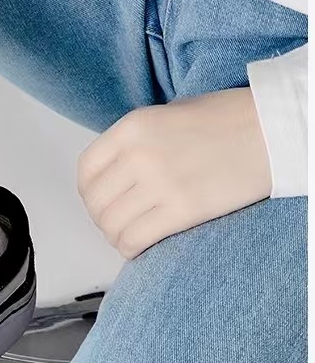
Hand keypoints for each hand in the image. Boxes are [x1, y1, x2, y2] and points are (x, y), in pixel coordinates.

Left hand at [77, 87, 272, 259]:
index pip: (87, 169)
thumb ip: (138, 139)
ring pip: (112, 224)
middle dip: (102, 218)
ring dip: (115, 236)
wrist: (274, 131)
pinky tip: (140, 247)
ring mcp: (159, 183)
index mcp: (133, 126)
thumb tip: (116, 171)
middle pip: (96, 201)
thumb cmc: (230, 120)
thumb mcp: (171, 114)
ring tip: (130, 236)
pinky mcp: (182, 210)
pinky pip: (135, 240)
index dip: (89, 192)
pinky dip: (130, 249)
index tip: (99, 200)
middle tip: (117, 222)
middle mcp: (139, 154)